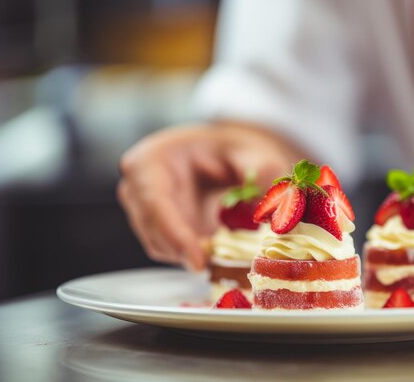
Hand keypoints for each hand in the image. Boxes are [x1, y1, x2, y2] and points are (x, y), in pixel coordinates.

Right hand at [117, 122, 302, 270]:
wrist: (225, 157)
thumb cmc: (232, 149)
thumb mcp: (252, 152)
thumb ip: (264, 172)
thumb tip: (277, 206)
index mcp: (150, 160)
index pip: (155, 202)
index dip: (175, 234)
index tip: (199, 260)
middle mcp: (136, 188)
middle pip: (155, 232)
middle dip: (189, 250)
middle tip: (226, 263)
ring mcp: (143, 212)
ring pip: (164, 248)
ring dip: (196, 253)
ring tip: (232, 245)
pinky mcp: (157, 232)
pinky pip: (173, 254)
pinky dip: (197, 254)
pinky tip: (221, 245)